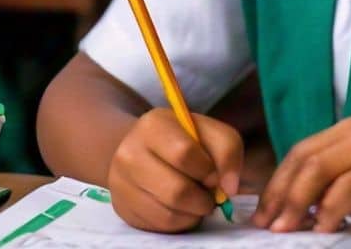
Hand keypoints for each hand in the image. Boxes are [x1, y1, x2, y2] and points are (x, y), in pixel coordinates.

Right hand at [107, 108, 242, 232]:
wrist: (144, 150)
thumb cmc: (183, 140)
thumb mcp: (209, 132)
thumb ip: (227, 151)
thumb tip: (229, 188)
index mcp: (153, 125)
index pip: (184, 154)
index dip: (207, 170)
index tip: (214, 174)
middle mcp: (129, 152)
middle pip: (177, 191)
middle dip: (203, 199)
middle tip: (208, 194)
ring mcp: (121, 183)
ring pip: (169, 213)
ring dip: (193, 212)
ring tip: (196, 200)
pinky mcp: (124, 208)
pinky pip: (160, 225)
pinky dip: (180, 221)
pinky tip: (183, 208)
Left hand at [252, 116, 350, 232]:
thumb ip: (340, 176)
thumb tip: (301, 206)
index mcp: (348, 129)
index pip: (301, 151)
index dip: (278, 181)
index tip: (264, 212)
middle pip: (303, 159)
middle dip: (280, 194)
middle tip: (266, 225)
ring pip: (318, 171)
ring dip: (297, 203)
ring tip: (286, 230)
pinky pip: (346, 189)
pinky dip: (329, 211)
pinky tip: (323, 230)